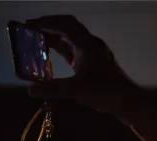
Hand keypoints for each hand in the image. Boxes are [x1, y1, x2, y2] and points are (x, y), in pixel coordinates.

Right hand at [24, 16, 140, 115]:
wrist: (126, 101)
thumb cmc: (105, 92)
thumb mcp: (76, 90)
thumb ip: (52, 88)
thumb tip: (30, 90)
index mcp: (88, 44)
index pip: (66, 24)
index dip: (47, 21)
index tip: (30, 24)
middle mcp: (90, 45)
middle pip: (67, 29)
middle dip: (48, 27)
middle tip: (29, 30)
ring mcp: (91, 54)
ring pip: (69, 41)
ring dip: (53, 38)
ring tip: (34, 41)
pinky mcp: (90, 65)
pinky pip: (71, 52)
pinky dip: (59, 51)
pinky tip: (48, 57)